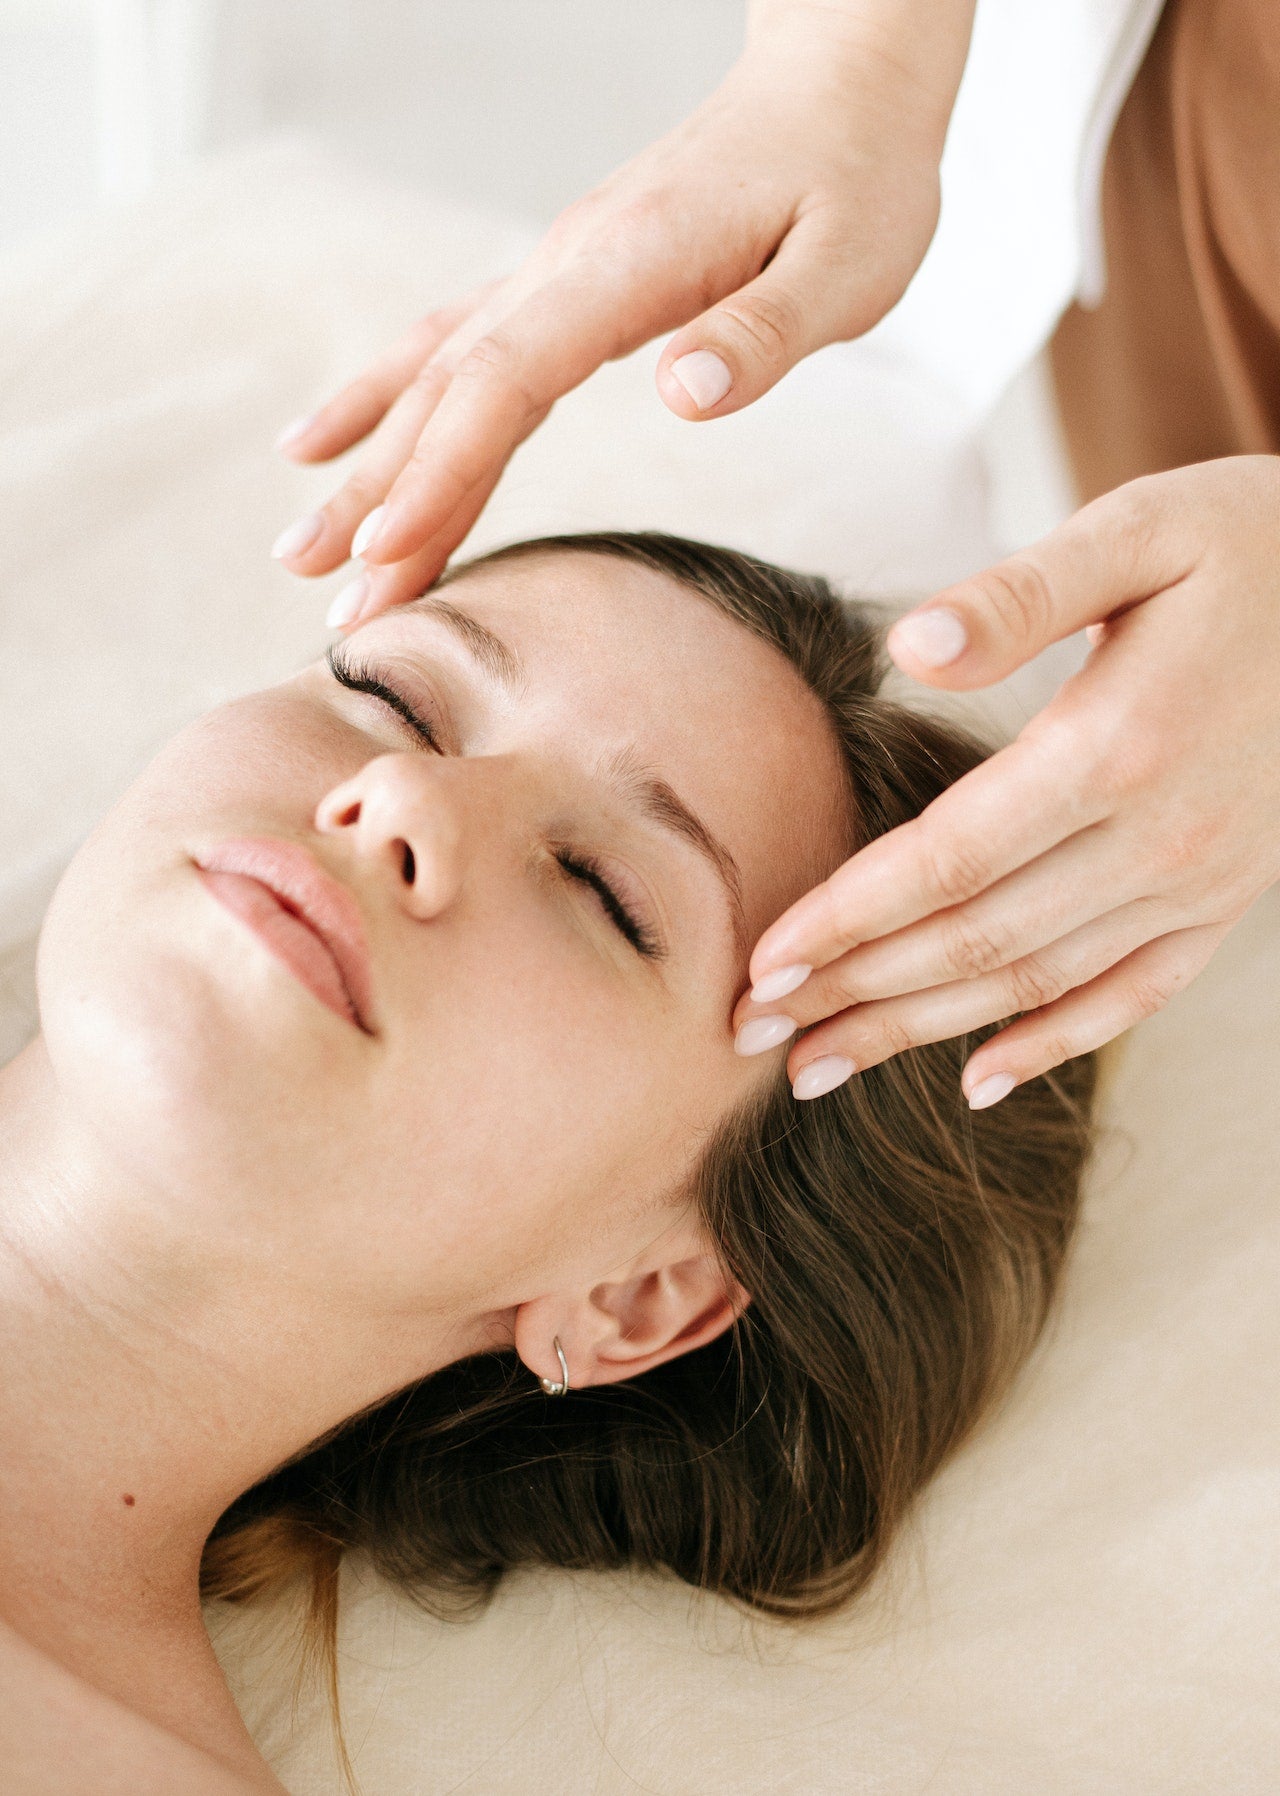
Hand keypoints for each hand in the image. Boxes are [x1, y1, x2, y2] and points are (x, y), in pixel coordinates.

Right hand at [270, 0, 975, 622]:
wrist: (839, 79)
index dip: (442, 471)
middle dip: (381, 497)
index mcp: (629, 266)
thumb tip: (680, 393)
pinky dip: (386, 399)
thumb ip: (762, 334)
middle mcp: (567, 265)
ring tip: (300, 547)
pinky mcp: (562, 281)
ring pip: (436, 375)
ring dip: (367, 464)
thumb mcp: (848, 264)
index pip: (509, 381)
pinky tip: (332, 441)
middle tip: (322, 590)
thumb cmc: (856, 176)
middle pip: (448, 390)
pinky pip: (453, 345)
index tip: (389, 555)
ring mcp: (554, 270)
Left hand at [735, 457, 1279, 1104]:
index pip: (945, 861)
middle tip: (747, 1031)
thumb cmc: (1249, 543)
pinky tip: (977, 1081)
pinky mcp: (1228, 902)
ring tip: (817, 1066)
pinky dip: (1052, 1043)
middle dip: (851, 992)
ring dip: (918, 1033)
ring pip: (1034, 983)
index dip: (845, 919)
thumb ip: (1019, 594)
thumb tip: (909, 649)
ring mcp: (1200, 883)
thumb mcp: (1140, 530)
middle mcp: (1158, 839)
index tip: (758, 964)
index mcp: (1115, 748)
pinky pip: (1132, 997)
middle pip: (973, 942)